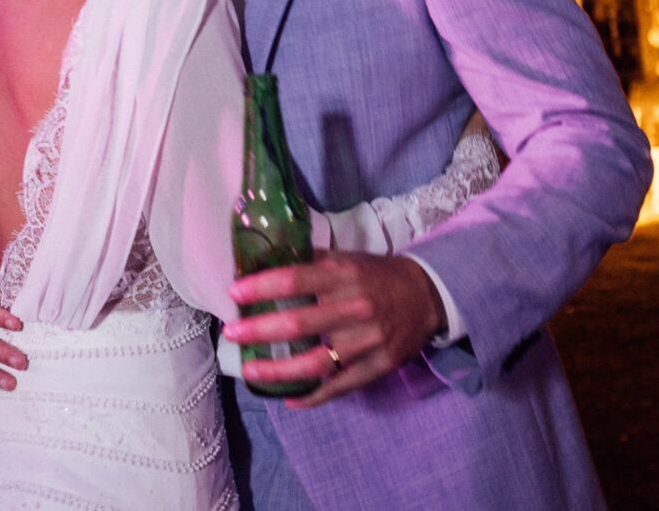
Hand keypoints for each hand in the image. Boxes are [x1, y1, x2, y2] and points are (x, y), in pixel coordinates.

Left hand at [222, 252, 442, 408]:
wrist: (427, 295)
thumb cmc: (376, 275)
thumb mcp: (346, 259)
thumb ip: (310, 262)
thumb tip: (265, 262)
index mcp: (344, 275)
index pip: (295, 281)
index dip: (262, 288)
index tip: (234, 294)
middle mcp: (354, 307)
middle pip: (299, 323)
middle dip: (259, 330)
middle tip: (232, 333)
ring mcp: (367, 340)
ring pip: (316, 363)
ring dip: (279, 371)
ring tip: (251, 372)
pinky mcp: (379, 365)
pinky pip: (341, 386)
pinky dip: (313, 396)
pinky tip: (289, 400)